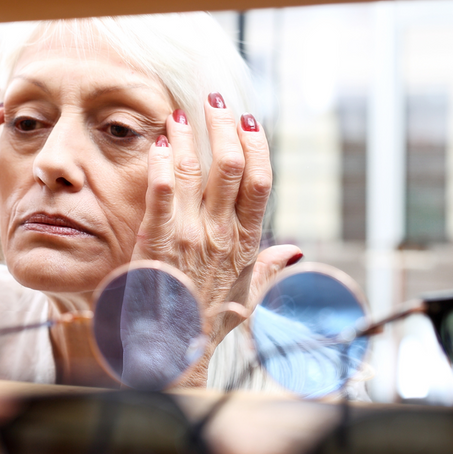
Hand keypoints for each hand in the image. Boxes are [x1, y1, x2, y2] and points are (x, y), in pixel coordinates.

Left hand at [131, 95, 299, 384]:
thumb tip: (295, 251)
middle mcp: (222, 237)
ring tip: (180, 111)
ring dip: (189, 136)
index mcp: (246, 245)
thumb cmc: (205, 325)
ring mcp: (190, 239)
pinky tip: (159, 143)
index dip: (257, 146)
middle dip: (225, 127)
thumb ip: (268, 271)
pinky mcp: (157, 245)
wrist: (171, 354)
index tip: (250, 119)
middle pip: (233, 168)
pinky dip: (161, 165)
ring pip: (197, 173)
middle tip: (215, 99)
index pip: (262, 184)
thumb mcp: (245, 299)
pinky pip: (161, 195)